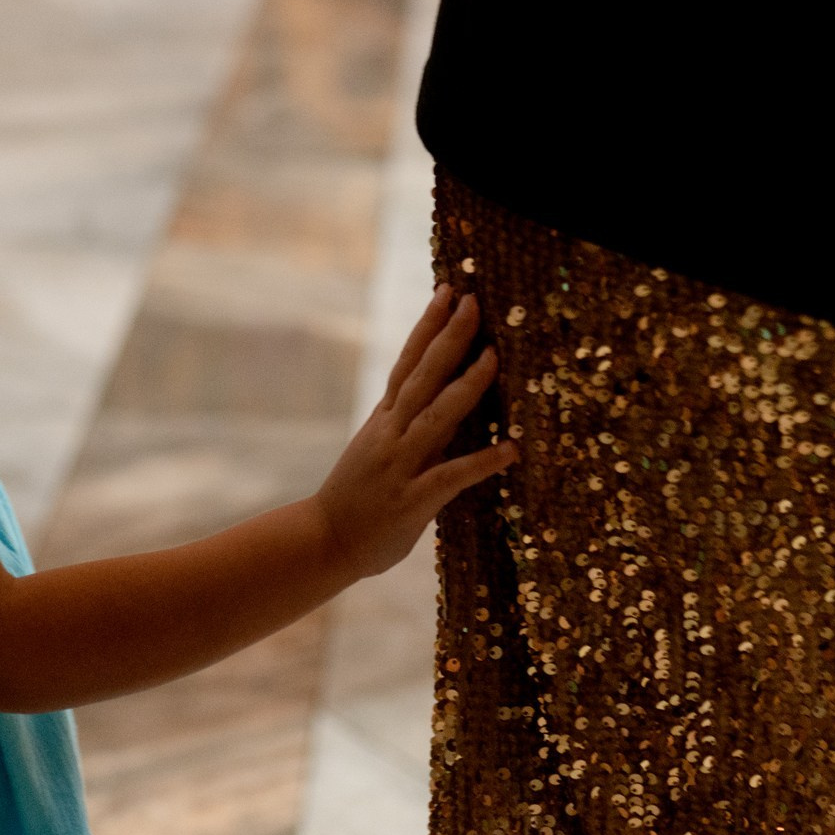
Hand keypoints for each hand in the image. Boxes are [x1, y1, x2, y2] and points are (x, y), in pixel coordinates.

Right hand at [312, 287, 515, 577]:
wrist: (322, 542)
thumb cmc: (355, 499)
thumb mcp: (377, 450)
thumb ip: (406, 426)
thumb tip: (444, 401)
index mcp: (383, 419)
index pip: (407, 362)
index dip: (428, 326)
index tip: (447, 292)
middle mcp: (390, 433)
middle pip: (422, 376)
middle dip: (449, 337)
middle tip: (473, 301)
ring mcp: (400, 465)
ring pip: (437, 416)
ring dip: (467, 385)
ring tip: (494, 357)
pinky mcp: (412, 499)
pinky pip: (452, 476)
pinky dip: (482, 461)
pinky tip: (511, 449)